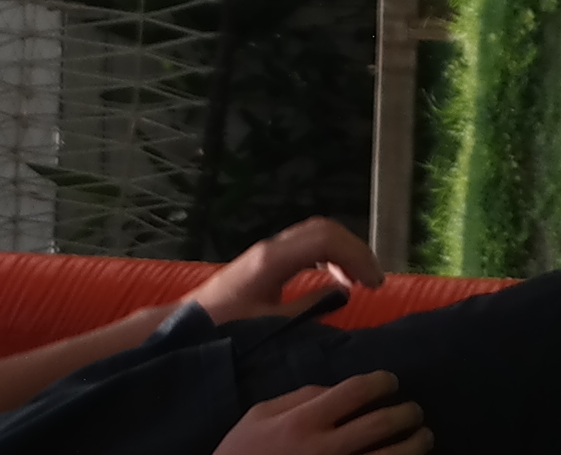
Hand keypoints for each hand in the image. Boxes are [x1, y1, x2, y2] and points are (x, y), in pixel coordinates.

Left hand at [185, 217, 377, 329]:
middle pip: (323, 229)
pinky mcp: (265, 261)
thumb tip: (343, 298)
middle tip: (375, 283)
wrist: (185, 327)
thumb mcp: (270, 326)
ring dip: (344, 252)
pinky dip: (329, 256)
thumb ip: (308, 310)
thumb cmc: (224, 330)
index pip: (325, 238)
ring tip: (362, 282)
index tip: (374, 285)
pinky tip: (337, 280)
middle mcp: (271, 247)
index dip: (356, 255)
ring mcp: (267, 251)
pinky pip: (306, 246)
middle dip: (356, 251)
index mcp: (273, 259)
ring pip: (315, 234)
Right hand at [218, 376, 426, 454]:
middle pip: (379, 425)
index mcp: (304, 421)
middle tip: (415, 410)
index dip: (380, 382)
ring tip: (423, 437)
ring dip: (414, 446)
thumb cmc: (244, 451)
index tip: (391, 381)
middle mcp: (325, 448)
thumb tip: (334, 389)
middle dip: (405, 414)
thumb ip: (298, 397)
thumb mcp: (260, 414)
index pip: (354, 392)